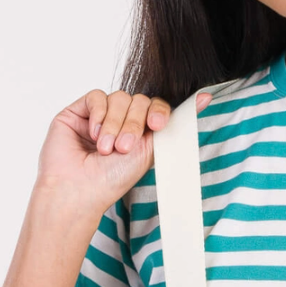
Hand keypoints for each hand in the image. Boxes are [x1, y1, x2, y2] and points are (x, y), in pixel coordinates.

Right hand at [36, 87, 211, 212]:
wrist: (80, 189)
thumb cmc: (112, 179)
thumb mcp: (150, 151)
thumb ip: (172, 125)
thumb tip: (206, 98)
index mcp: (140, 132)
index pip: (155, 107)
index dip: (158, 112)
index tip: (156, 125)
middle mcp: (121, 121)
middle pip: (139, 101)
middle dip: (133, 124)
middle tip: (124, 148)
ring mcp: (100, 115)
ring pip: (119, 98)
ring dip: (115, 123)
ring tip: (106, 148)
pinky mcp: (79, 111)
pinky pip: (97, 97)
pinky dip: (99, 114)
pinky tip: (94, 134)